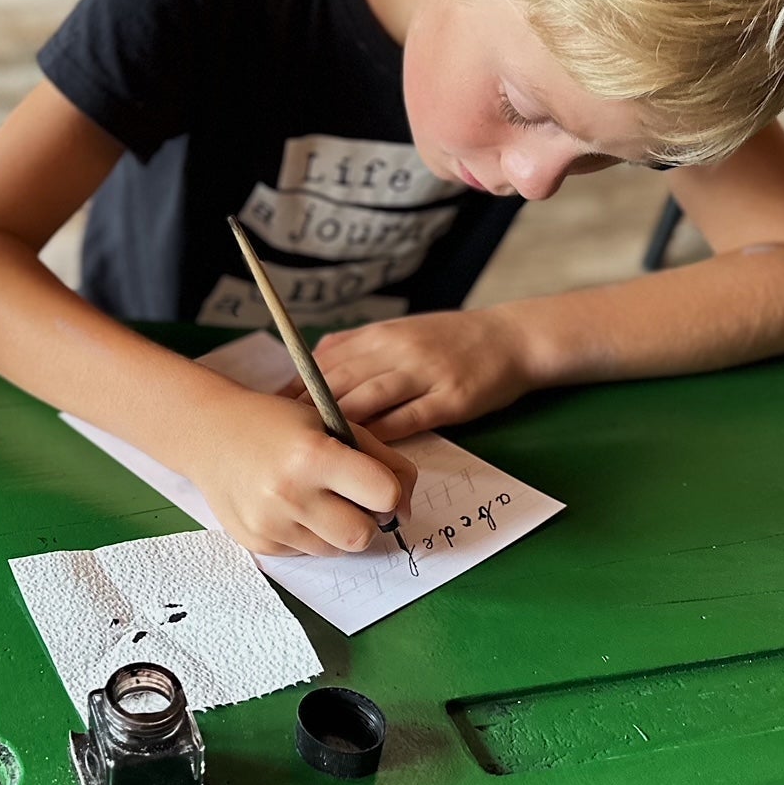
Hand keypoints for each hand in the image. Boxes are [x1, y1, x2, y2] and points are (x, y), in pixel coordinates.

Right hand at [180, 388, 417, 557]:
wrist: (210, 434)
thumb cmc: (277, 424)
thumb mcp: (332, 423)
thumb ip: (380, 459)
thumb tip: (406, 509)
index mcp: (313, 455)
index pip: (385, 494)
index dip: (391, 491)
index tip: (379, 485)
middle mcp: (289, 494)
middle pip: (363, 534)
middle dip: (366, 519)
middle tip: (349, 497)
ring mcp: (270, 524)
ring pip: (337, 549)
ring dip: (337, 528)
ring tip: (314, 498)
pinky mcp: (258, 543)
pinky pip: (306, 553)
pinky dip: (308, 535)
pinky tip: (289, 506)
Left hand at [298, 308, 540, 440]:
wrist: (510, 339)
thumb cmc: (448, 340)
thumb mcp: (398, 330)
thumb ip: (356, 346)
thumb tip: (309, 364)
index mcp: (379, 334)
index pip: (324, 362)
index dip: (296, 389)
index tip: (272, 414)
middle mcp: (397, 349)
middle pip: (339, 380)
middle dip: (306, 411)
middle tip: (283, 440)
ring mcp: (425, 373)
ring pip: (369, 399)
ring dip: (339, 426)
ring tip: (316, 452)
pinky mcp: (451, 398)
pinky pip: (409, 418)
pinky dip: (383, 436)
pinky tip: (364, 453)